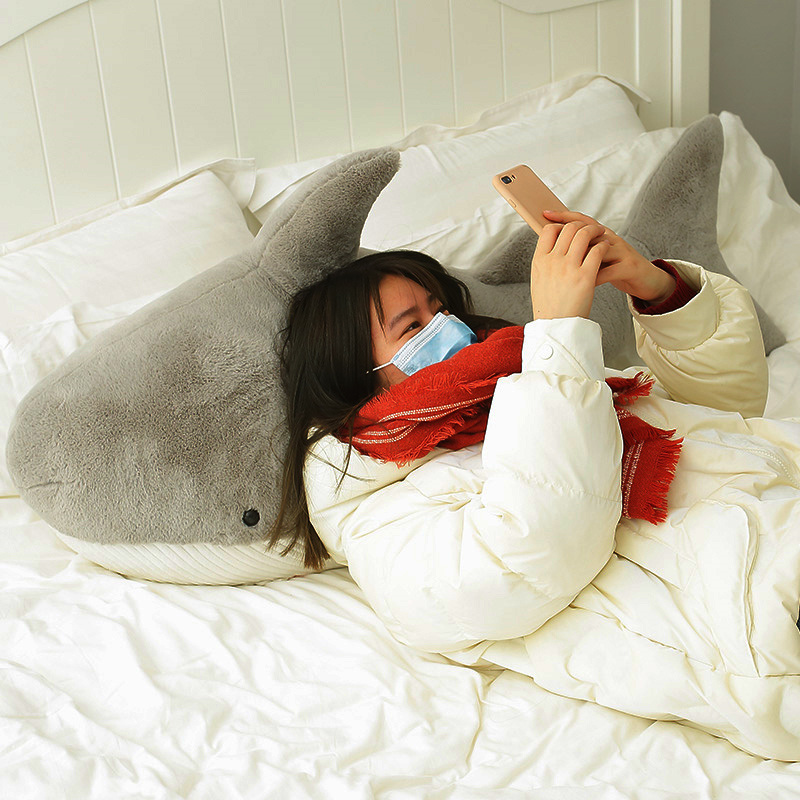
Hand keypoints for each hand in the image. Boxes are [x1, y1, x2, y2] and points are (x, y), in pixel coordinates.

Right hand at [530, 220, 608, 319]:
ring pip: (584, 234)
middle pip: (568, 229)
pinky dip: (603, 245)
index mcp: (539, 261)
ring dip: (595, 230)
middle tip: (590, 228)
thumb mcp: (539, 280)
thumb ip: (545, 261)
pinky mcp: (585, 276)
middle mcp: (552, 261)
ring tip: (600, 234)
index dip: (561, 225)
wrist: (556, 327)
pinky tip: (605, 248)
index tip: (569, 229)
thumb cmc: (549, 305)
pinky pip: (597, 250)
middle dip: (581, 225)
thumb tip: (553, 245)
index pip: (549, 230)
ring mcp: (568, 267)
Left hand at [542, 210, 675, 304]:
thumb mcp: (597, 257)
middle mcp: (612, 239)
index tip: (545, 214)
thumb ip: (581, 249)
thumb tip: (552, 244)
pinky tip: (583, 284)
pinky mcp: (629, 267)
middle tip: (551, 240)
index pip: (581, 220)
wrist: (646, 281)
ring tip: (565, 266)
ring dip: (583, 257)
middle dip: (569, 234)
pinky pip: (609, 271)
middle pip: (590, 231)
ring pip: (600, 249)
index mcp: (602, 235)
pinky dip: (595, 278)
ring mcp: (622, 251)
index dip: (564, 215)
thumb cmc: (615, 269)